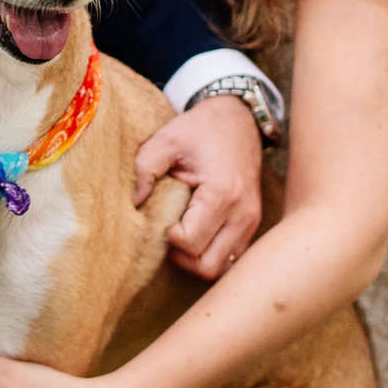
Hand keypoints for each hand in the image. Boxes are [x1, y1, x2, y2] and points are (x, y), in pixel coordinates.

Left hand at [133, 94, 262, 279]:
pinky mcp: (253, 224)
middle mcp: (243, 213)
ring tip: (182, 237)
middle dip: (182, 257)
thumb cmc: (202, 128)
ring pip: (221, 268)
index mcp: (223, 193)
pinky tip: (197, 237)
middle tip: (168, 235)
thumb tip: (135, 201)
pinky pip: (232, 257)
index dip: (170, 238)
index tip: (162, 220)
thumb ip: (144, 168)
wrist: (240, 119)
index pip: (191, 242)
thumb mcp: (167, 139)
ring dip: (197, 260)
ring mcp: (251, 221)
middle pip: (207, 265)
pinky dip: (211, 255)